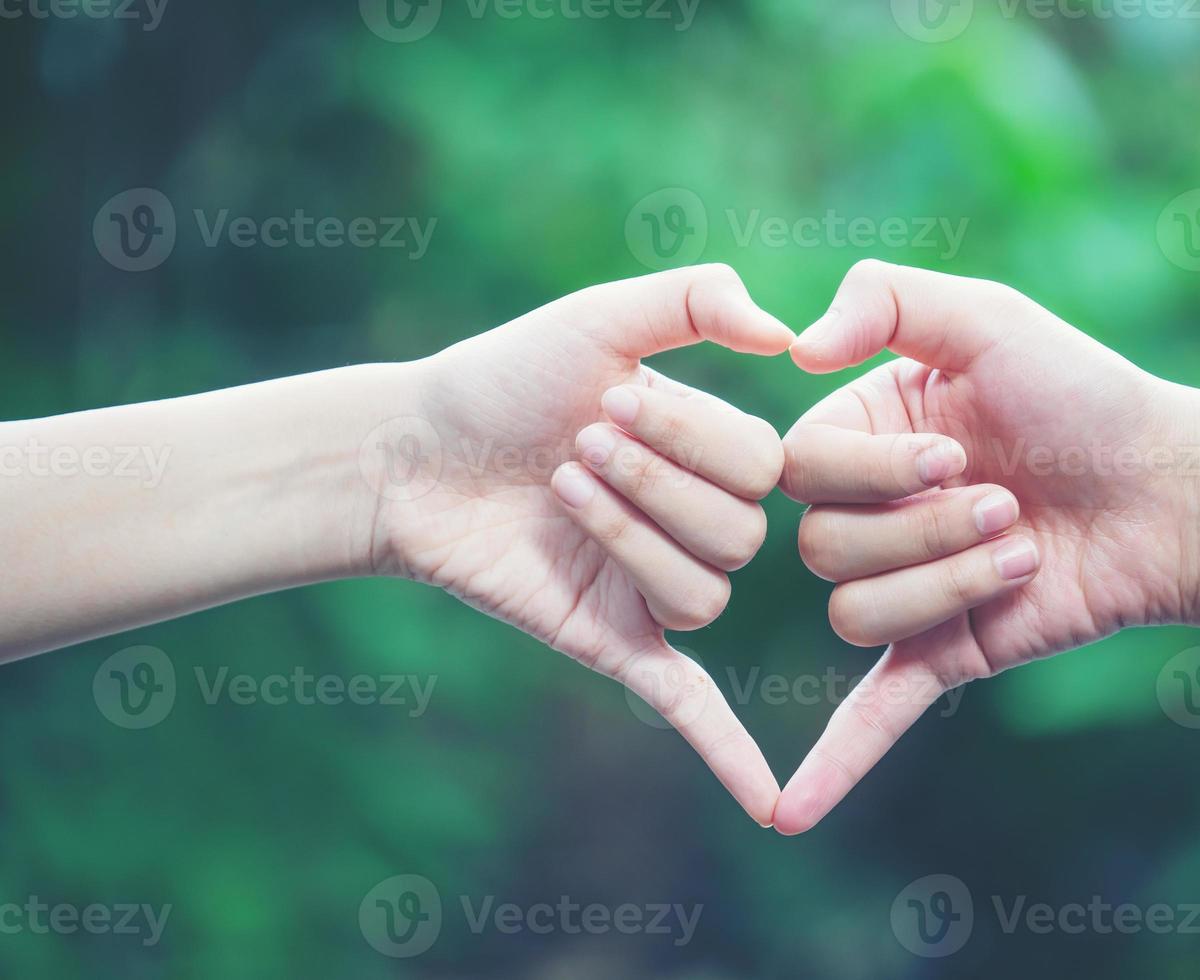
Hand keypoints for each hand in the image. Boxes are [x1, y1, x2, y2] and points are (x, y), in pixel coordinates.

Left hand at [367, 265, 791, 824]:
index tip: (607, 396)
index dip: (690, 433)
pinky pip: (687, 705)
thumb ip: (695, 300)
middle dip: (654, 483)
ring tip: (561, 492)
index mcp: (711, 458)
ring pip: (706, 597)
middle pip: (741, 536)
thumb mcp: (600, 318)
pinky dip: (726, 753)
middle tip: (573, 445)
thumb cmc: (503, 380)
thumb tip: (784, 335)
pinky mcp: (611, 641)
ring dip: (630, 538)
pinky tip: (766, 805)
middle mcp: (696, 528)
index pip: (760, 467)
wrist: (412, 451)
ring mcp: (654, 590)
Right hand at [775, 260, 1199, 833]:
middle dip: (922, 528)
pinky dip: (835, 764)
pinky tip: (792, 813)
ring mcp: (904, 588)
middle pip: (821, 549)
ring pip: (855, 614)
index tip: (951, 449)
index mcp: (861, 437)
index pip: (800, 472)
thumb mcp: (989, 318)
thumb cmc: (1085, 397)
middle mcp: (869, 515)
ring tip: (1023, 552)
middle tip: (1010, 502)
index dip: (870, 471)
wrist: (1174, 491)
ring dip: (948, 582)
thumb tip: (793, 342)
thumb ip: (887, 299)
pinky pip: (872, 712)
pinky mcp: (945, 654)